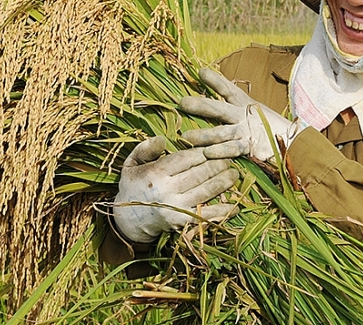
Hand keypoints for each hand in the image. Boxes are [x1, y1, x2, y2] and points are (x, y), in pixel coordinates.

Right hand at [113, 136, 239, 242]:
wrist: (128, 220)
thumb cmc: (132, 187)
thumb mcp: (131, 164)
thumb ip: (144, 149)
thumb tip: (162, 139)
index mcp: (154, 174)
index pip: (185, 158)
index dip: (202, 152)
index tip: (212, 148)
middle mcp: (166, 191)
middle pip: (199, 173)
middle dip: (217, 164)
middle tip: (229, 158)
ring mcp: (175, 208)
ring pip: (206, 191)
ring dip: (224, 182)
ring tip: (234, 174)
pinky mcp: (182, 223)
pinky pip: (206, 215)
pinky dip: (222, 211)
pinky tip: (234, 207)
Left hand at [180, 67, 295, 161]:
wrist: (294, 142)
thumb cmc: (267, 125)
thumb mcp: (251, 108)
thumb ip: (232, 102)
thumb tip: (211, 89)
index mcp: (243, 103)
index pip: (227, 89)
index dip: (215, 80)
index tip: (200, 72)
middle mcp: (243, 115)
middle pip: (219, 109)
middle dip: (200, 105)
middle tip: (182, 103)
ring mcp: (246, 132)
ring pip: (222, 132)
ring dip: (204, 135)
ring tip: (186, 137)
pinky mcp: (250, 148)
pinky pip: (232, 150)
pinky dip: (220, 151)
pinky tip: (207, 153)